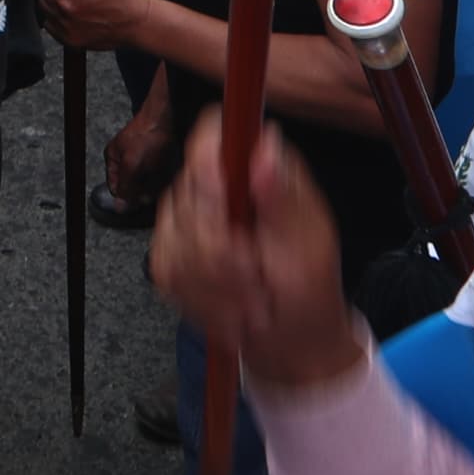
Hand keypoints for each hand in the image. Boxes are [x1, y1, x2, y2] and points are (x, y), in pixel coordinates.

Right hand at [147, 111, 367, 394]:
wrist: (291, 340)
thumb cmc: (308, 291)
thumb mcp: (308, 247)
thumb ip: (282, 200)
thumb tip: (266, 147)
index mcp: (256, 169)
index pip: (210, 134)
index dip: (207, 168)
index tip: (226, 212)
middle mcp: (217, 185)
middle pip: (188, 194)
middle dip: (221, 253)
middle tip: (258, 282)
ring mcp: (186, 218)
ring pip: (173, 238)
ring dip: (215, 284)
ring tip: (251, 304)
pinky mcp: (169, 252)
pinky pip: (165, 269)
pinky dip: (200, 300)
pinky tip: (228, 311)